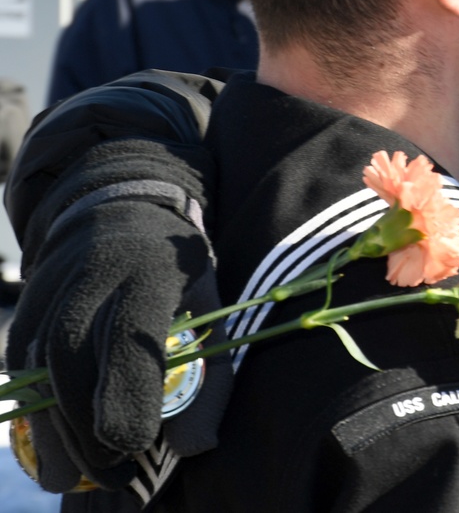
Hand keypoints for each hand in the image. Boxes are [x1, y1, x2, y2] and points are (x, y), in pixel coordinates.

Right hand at [6, 137, 231, 491]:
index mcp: (154, 268)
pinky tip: (57, 443)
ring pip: (36, 365)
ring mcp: (53, 285)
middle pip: (72, 355)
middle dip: (85, 425)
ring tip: (82, 474)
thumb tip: (195, 449)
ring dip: (55, 429)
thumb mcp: (213, 310)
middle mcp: (96, 272)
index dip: (126, 392)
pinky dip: (35, 410)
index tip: (133, 443)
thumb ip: (212, 381)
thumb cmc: (180, 273)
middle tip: (113, 472)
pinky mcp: (27, 303)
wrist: (125, 210)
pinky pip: (20, 365)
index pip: (129, 333)